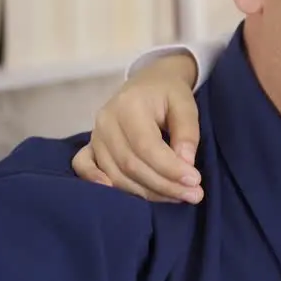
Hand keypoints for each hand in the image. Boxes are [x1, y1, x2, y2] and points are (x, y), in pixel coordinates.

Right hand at [71, 52, 205, 202]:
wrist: (148, 83)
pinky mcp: (90, 146)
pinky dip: (100, 185)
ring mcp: (95, 135)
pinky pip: (85, 168)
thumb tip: (186, 164)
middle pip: (131, 165)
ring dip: (147, 192)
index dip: (170, 169)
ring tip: (178, 197)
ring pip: (116, 174)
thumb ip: (188, 132)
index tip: (195, 181)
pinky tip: (123, 197)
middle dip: (164, 185)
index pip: (147, 146)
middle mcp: (106, 121)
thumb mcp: (186, 103)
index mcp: (129, 105)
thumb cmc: (168, 93)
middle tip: (193, 195)